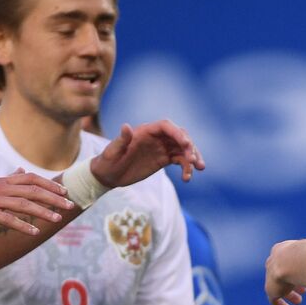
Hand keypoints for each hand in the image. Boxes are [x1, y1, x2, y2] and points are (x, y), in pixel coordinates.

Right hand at [0, 172, 73, 234]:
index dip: (49, 184)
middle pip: (32, 190)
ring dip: (43, 212)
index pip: (31, 178)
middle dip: (53, 197)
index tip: (65, 191)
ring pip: (23, 204)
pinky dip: (23, 226)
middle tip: (70, 205)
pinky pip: (7, 219)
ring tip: (57, 219)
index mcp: (2, 181)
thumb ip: (7, 180)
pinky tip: (34, 233)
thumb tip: (22, 171)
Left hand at [90, 120, 204, 187]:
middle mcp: (155, 137)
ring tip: (198, 168)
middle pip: (178, 135)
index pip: (166, 126)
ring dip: (192, 157)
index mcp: (145, 131)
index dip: (177, 133)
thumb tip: (126, 126)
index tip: (186, 144)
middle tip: (192, 160)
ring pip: (182, 148)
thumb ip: (121, 140)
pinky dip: (186, 167)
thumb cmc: (107, 162)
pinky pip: (180, 160)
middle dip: (189, 145)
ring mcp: (161, 148)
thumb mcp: (112, 152)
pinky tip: (187, 178)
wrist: (108, 175)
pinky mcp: (163, 159)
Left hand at [264, 241, 305, 304]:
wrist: (290, 260)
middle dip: (293, 282)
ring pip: (277, 286)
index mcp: (282, 250)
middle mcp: (274, 261)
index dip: (298, 269)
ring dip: (289, 294)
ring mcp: (270, 276)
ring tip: (299, 301)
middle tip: (303, 290)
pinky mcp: (270, 289)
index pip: (288, 261)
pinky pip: (274, 300)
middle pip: (281, 273)